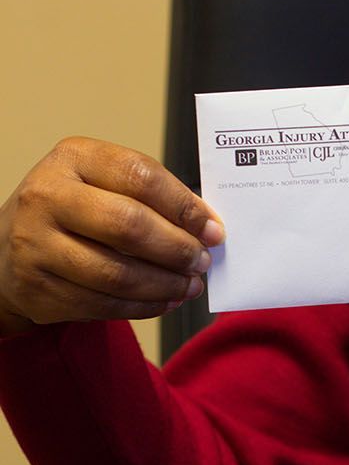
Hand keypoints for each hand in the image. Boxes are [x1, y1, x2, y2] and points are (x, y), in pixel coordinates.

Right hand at [0, 137, 224, 336]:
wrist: (8, 246)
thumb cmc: (72, 209)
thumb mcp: (101, 181)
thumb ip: (150, 195)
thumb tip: (207, 225)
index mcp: (73, 157)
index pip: (140, 176)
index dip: (184, 206)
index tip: (213, 229)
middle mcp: (48, 197)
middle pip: (128, 226)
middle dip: (177, 249)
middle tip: (202, 261)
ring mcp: (36, 244)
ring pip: (117, 274)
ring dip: (164, 285)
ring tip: (190, 286)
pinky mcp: (37, 288)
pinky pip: (102, 304)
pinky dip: (143, 307)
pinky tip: (164, 301)